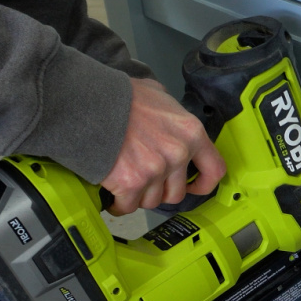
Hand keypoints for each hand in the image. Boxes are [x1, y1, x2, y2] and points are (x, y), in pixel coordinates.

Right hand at [100, 78, 226, 214]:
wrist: (85, 101)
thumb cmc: (117, 95)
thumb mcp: (156, 94)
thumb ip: (171, 114)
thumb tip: (170, 121)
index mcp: (191, 132)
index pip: (215, 169)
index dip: (203, 184)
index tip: (193, 187)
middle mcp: (178, 153)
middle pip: (177, 192)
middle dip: (159, 190)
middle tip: (143, 180)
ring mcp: (156, 169)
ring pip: (152, 201)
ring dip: (138, 195)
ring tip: (124, 179)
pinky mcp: (132, 182)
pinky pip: (128, 206)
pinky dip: (119, 204)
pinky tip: (113, 193)